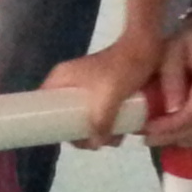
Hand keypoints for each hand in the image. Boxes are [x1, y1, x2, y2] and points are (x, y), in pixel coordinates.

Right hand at [44, 32, 160, 148]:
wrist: (149, 46)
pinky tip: (123, 132)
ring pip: (85, 119)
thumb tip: (95, 144)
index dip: (50, 125)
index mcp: (61, 79)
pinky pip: (99, 115)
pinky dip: (109, 125)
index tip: (69, 138)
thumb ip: (101, 121)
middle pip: (65, 118)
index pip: (42, 106)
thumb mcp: (109, 96)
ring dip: (99, 133)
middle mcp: (70, 85)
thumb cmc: (124, 66)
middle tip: (98, 142)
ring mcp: (88, 89)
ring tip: (117, 138)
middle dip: (82, 135)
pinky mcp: (104, 93)